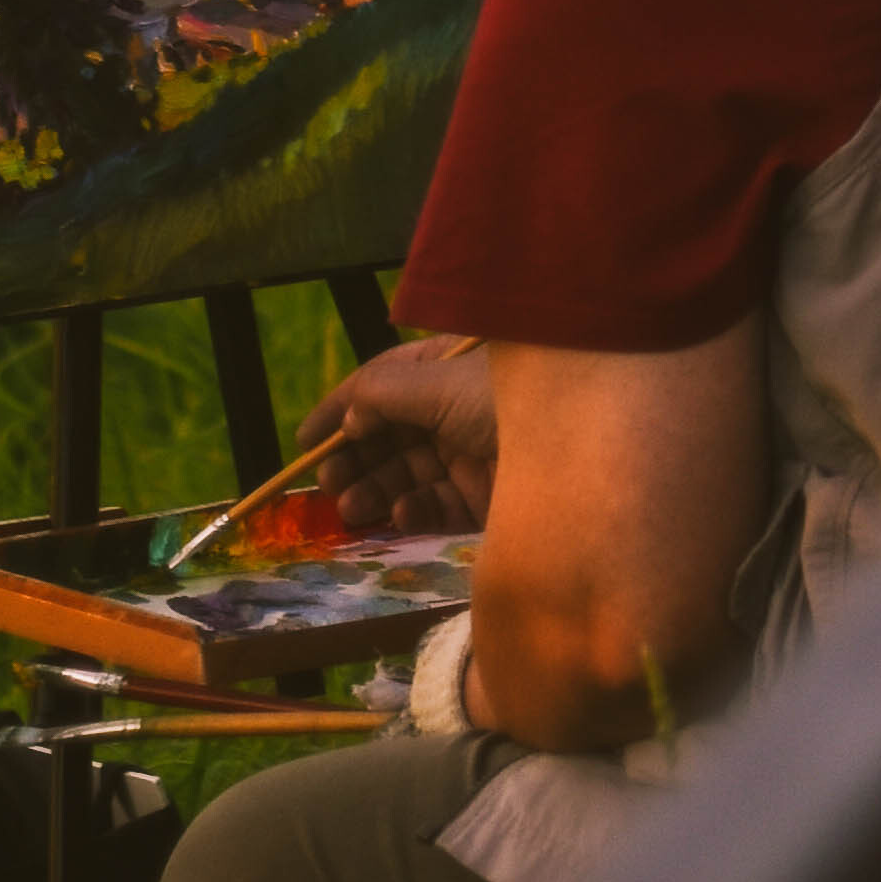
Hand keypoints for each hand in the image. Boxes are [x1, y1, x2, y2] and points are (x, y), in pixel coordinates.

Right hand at [290, 338, 496, 536]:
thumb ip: (381, 394)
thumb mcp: (437, 382)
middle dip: (355, 458)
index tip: (305, 441)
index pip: (381, 384)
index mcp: (444, 367)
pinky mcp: (482, 498)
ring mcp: (467, 455)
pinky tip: (401, 514)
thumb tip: (348, 419)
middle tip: (328, 481)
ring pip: (407, 475)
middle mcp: (452, 409)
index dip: (340, 409)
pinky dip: (415, 512)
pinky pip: (437, 506)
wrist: (575, 450)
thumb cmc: (501, 399)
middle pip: (389, 436)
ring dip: (375, 490)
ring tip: (350, 507)